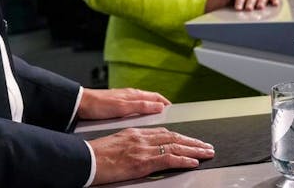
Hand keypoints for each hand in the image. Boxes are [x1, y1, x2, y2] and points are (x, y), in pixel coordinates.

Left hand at [77, 88, 169, 120]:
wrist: (81, 105)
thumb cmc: (99, 105)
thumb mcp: (123, 107)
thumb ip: (141, 106)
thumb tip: (159, 106)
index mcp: (134, 94)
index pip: (156, 97)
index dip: (166, 103)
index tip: (174, 110)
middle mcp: (130, 95)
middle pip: (150, 99)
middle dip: (160, 106)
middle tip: (168, 115)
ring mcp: (123, 100)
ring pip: (142, 103)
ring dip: (151, 109)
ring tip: (156, 119)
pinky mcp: (116, 105)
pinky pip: (134, 107)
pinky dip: (140, 112)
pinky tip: (138, 120)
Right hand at [88, 127, 214, 184]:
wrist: (86, 159)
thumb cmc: (96, 154)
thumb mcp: (117, 144)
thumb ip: (132, 145)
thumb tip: (142, 153)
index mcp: (135, 132)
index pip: (163, 132)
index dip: (180, 136)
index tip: (190, 140)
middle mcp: (141, 137)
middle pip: (173, 136)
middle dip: (192, 141)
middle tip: (206, 145)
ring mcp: (143, 148)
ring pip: (175, 146)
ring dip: (194, 149)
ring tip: (206, 152)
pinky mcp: (143, 161)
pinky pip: (169, 159)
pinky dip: (184, 159)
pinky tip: (193, 161)